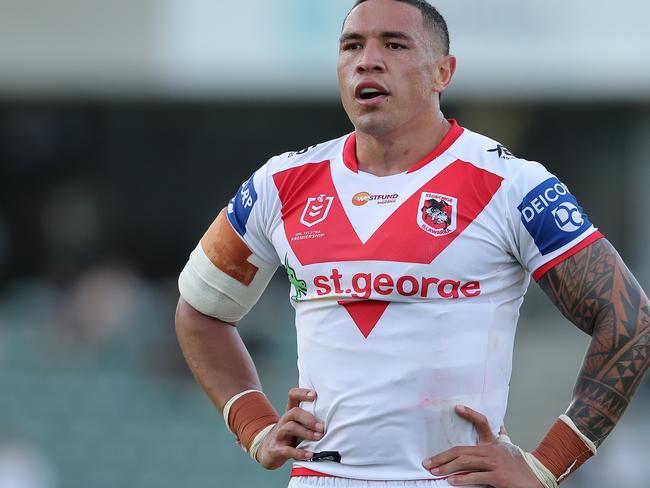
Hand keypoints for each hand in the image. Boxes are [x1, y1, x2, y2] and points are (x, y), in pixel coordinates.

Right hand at [256, 387, 324, 469]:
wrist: (268, 450)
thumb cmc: (289, 435)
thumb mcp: (297, 424)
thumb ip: (310, 418)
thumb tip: (335, 415)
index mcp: (290, 412)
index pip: (292, 396)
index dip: (302, 393)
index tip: (315, 395)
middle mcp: (283, 421)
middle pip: (293, 412)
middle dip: (309, 418)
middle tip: (322, 427)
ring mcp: (278, 434)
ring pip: (290, 428)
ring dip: (306, 433)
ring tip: (318, 437)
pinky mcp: (276, 449)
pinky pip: (287, 450)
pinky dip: (299, 452)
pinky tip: (310, 455)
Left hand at [422, 405, 542, 486]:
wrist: (537, 480)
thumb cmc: (521, 466)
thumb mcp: (511, 448)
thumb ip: (503, 436)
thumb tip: (501, 424)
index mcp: (494, 442)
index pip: (482, 422)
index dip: (470, 414)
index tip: (456, 408)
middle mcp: (492, 450)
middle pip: (462, 450)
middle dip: (442, 457)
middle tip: (427, 462)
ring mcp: (495, 463)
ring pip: (465, 462)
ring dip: (446, 467)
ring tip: (434, 471)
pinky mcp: (498, 476)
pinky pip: (476, 476)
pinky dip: (463, 479)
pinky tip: (452, 481)